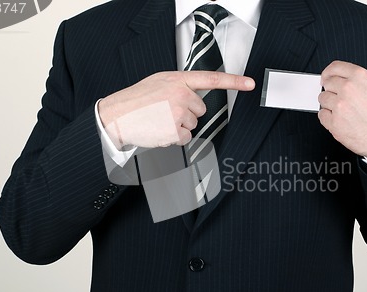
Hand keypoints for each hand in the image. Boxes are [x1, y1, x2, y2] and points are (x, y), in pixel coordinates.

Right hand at [98, 71, 254, 148]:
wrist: (116, 115)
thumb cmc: (136, 99)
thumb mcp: (158, 82)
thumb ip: (178, 84)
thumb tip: (193, 93)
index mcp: (178, 80)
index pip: (212, 79)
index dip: (234, 81)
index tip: (250, 83)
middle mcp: (181, 94)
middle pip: (200, 109)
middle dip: (187, 113)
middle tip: (166, 111)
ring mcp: (178, 113)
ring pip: (193, 125)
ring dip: (179, 125)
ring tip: (159, 120)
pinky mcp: (174, 131)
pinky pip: (186, 138)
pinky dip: (174, 137)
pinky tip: (160, 130)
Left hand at [318, 61, 366, 161]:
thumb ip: (354, 82)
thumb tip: (335, 81)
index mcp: (360, 77)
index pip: (334, 67)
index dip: (327, 74)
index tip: (325, 78)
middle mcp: (348, 89)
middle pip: (326, 84)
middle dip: (331, 91)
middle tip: (340, 100)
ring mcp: (340, 106)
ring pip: (322, 99)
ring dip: (329, 105)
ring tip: (344, 112)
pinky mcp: (334, 122)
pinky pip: (322, 115)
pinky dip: (328, 119)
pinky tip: (342, 121)